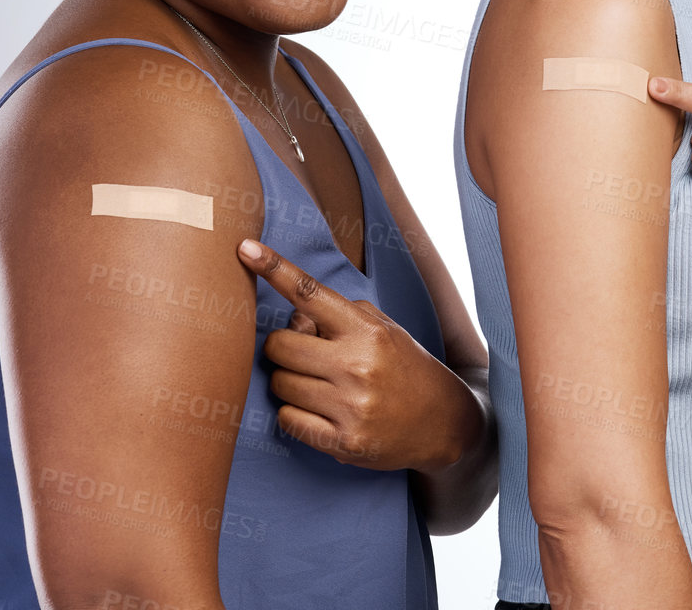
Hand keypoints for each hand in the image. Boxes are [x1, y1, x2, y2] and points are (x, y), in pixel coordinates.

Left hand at [237, 237, 468, 471]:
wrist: (445, 424)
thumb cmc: (407, 370)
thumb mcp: (385, 331)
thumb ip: (341, 317)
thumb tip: (293, 317)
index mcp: (368, 331)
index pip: (311, 293)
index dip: (275, 269)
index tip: (245, 248)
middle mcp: (358, 366)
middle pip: (279, 345)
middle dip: (282, 348)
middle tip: (303, 355)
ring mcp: (350, 406)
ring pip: (280, 384)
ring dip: (288, 382)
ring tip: (317, 386)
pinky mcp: (343, 443)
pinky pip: (288, 420)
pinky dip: (294, 414)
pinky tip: (319, 411)